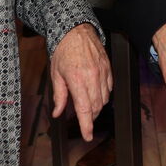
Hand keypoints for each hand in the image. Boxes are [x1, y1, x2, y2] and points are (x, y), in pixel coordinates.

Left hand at [50, 24, 111, 141]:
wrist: (76, 30)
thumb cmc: (63, 49)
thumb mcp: (55, 74)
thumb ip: (59, 96)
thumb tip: (58, 112)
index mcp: (77, 80)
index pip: (84, 110)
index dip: (87, 126)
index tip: (88, 136)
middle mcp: (92, 77)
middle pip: (96, 107)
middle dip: (91, 117)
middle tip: (84, 119)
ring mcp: (102, 72)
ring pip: (104, 98)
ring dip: (97, 106)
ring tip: (88, 104)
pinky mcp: (108, 67)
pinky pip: (109, 87)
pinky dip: (104, 94)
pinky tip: (96, 92)